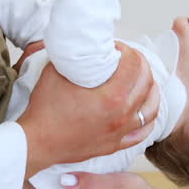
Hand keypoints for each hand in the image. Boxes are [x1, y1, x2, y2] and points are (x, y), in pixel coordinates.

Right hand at [16, 43, 159, 177]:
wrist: (37, 142)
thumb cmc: (45, 109)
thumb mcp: (56, 71)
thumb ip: (74, 56)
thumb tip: (83, 44)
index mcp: (112, 96)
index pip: (133, 65)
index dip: (128, 51)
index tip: (118, 48)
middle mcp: (122, 115)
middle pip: (146, 83)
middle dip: (141, 64)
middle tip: (130, 57)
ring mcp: (120, 132)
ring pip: (151, 108)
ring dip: (151, 89)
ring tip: (145, 79)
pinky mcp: (114, 144)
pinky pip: (142, 132)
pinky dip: (148, 119)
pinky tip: (145, 109)